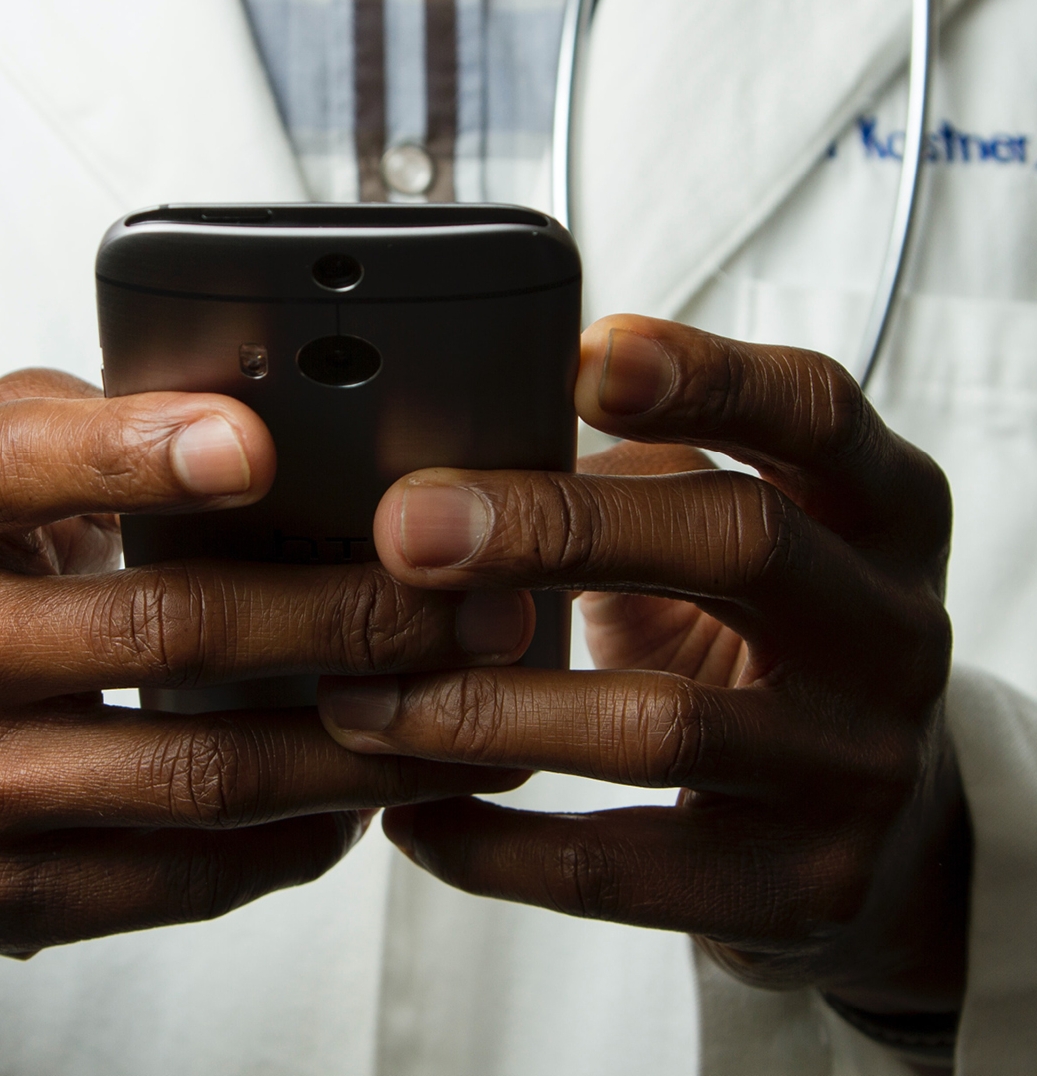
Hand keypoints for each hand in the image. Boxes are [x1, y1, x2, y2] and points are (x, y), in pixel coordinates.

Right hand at [0, 370, 531, 1040]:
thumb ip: (86, 422)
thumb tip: (262, 407)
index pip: (15, 466)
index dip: (136, 451)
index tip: (258, 445)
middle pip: (157, 630)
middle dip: (343, 614)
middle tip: (468, 601)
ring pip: (194, 772)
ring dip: (356, 742)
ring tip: (463, 704)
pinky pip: (177, 875)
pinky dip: (295, 835)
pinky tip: (369, 792)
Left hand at [318, 316, 969, 1015]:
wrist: (885, 821)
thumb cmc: (761, 628)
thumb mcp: (731, 527)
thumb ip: (631, 474)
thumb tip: (441, 451)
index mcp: (878, 505)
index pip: (812, 409)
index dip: (702, 376)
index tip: (576, 359)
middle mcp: (891, 627)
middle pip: (739, 542)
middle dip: (554, 528)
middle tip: (405, 527)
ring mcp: (858, 764)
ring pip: (662, 724)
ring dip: (484, 709)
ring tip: (357, 701)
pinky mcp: (805, 887)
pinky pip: (626, 872)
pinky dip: (496, 848)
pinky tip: (409, 816)